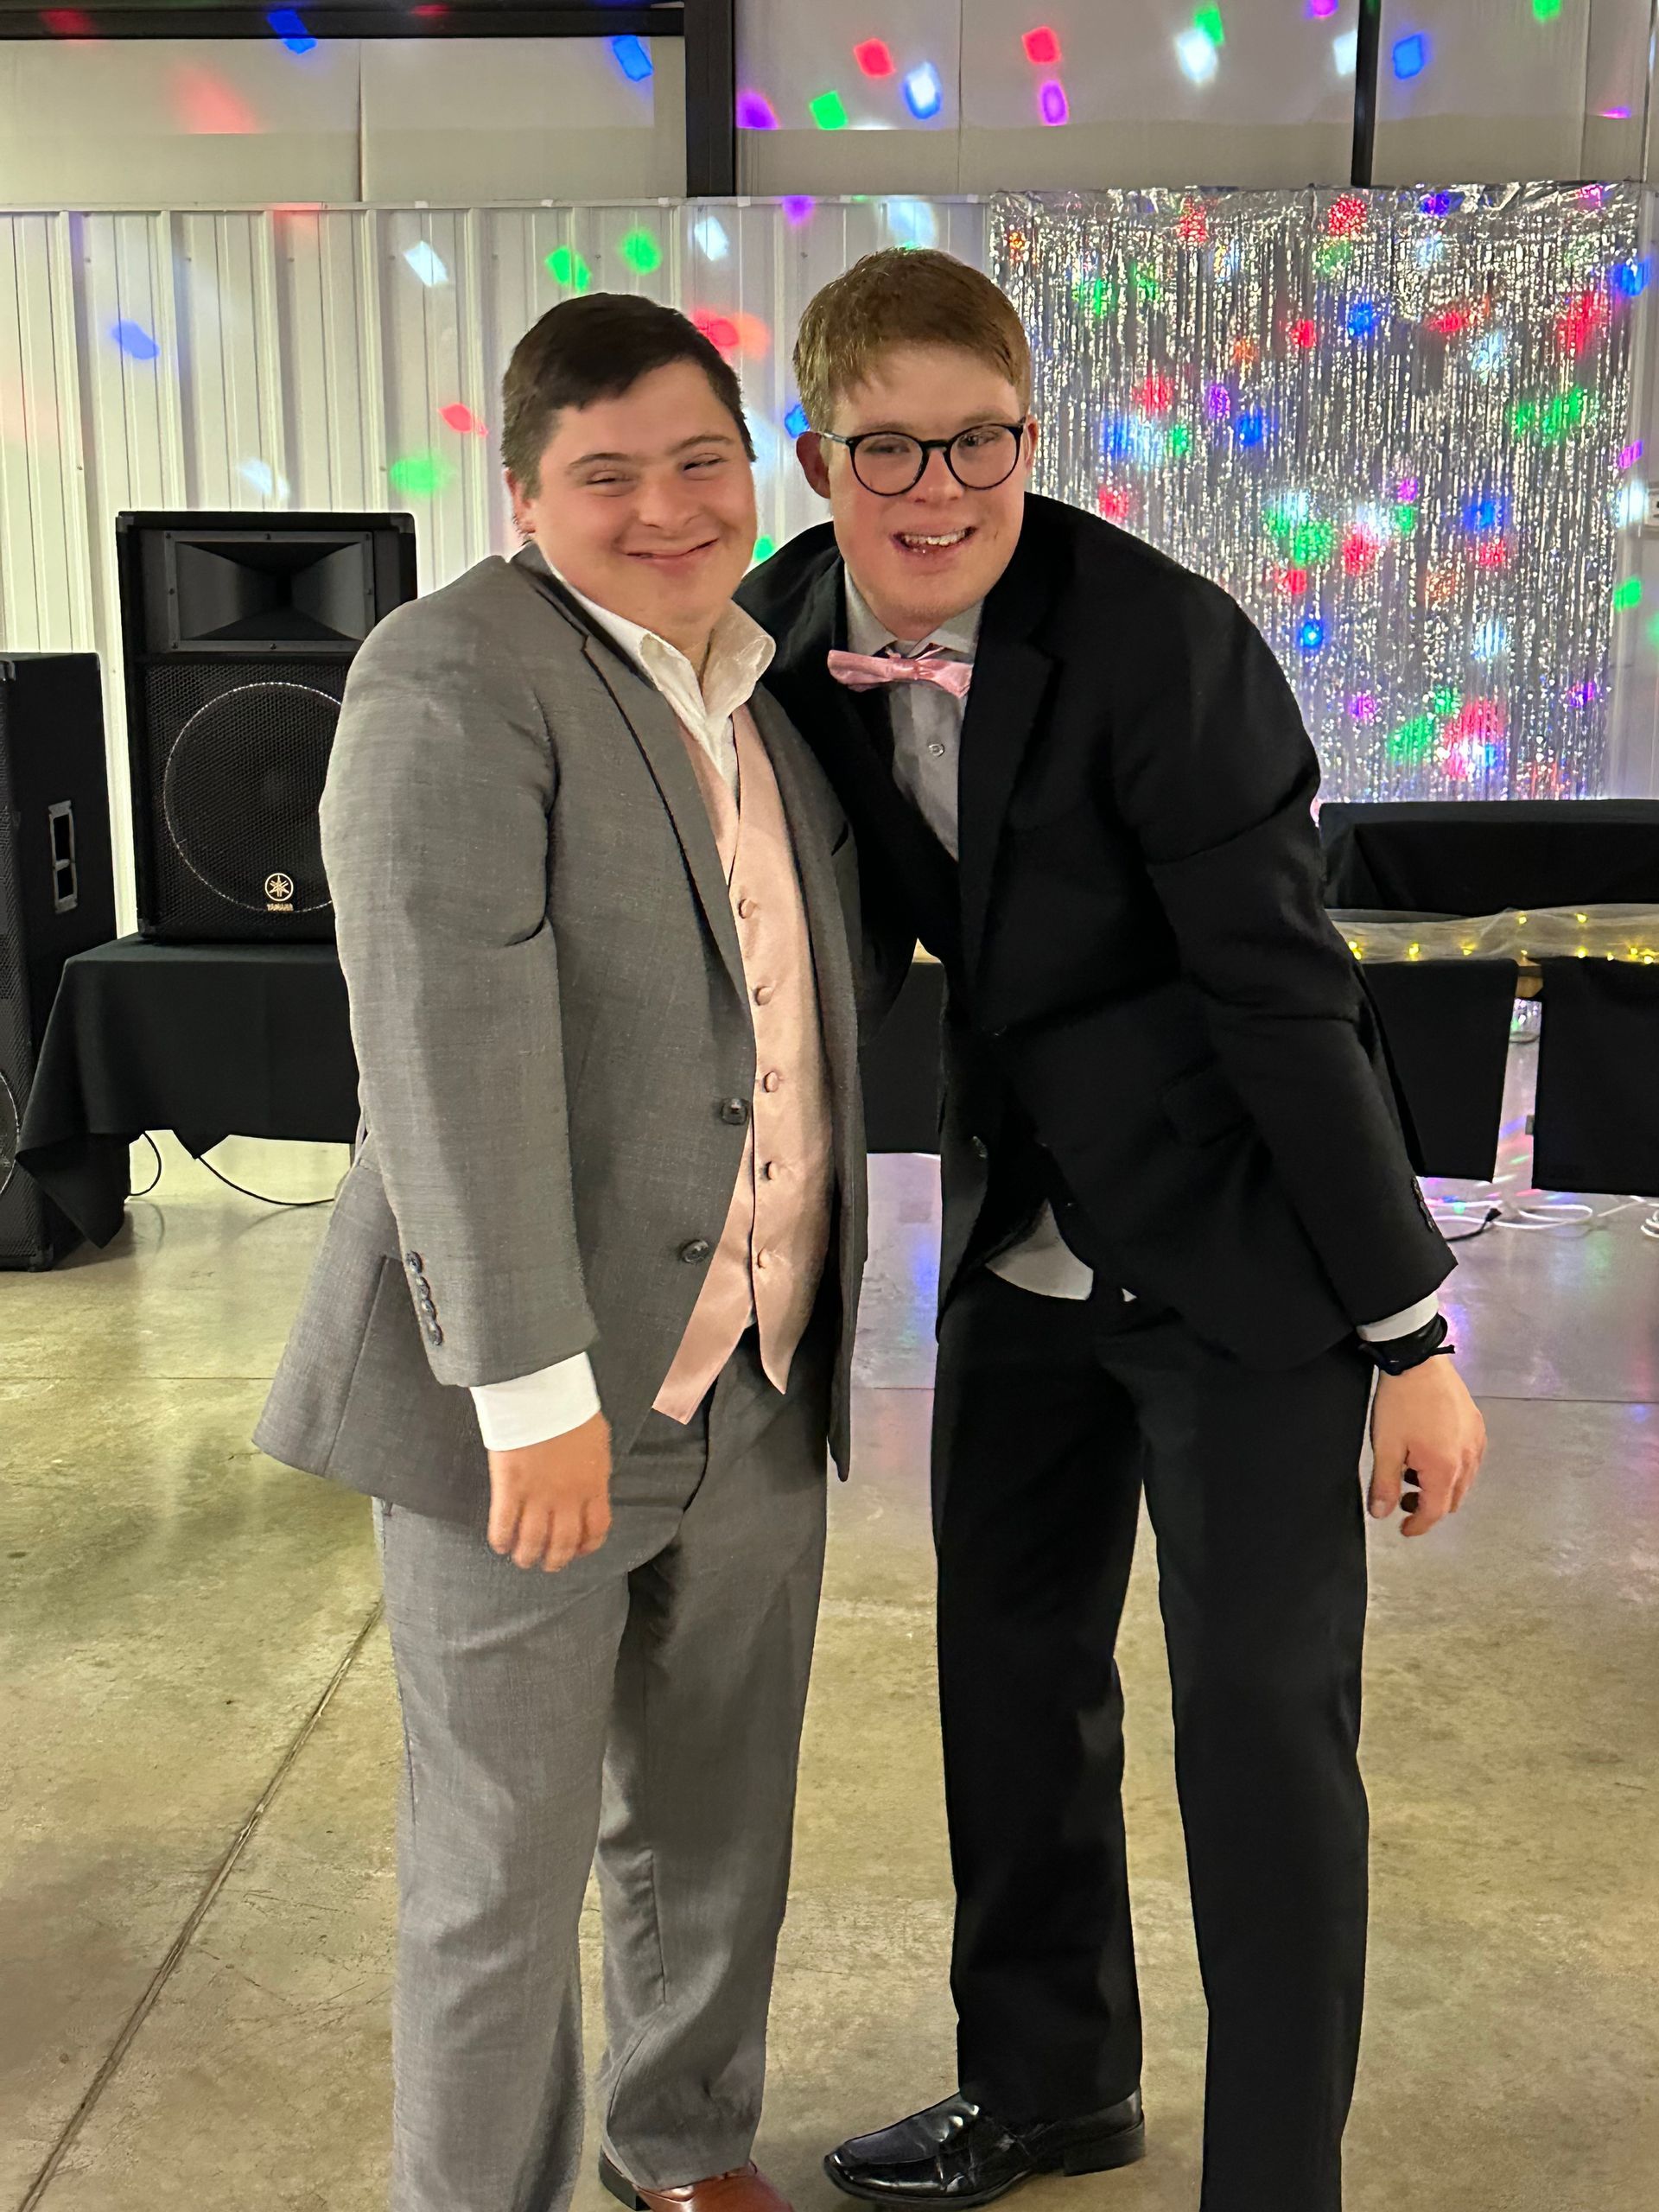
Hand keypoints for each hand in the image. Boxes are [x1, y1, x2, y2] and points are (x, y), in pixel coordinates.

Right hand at [487, 1411, 612, 1571]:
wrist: (543, 1394)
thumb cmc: (571, 1409)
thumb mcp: (598, 1441)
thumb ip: (594, 1469)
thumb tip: (593, 1485)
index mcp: (593, 1486)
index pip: (595, 1530)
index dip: (586, 1547)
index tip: (578, 1551)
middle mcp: (567, 1498)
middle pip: (563, 1543)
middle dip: (555, 1560)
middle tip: (547, 1564)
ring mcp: (537, 1496)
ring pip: (532, 1542)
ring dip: (526, 1556)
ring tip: (522, 1559)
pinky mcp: (509, 1489)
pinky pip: (503, 1525)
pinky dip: (501, 1540)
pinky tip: (500, 1544)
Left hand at [1367, 1357, 1485, 1537]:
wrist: (1418, 1360)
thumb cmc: (1401, 1400)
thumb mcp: (1385, 1446)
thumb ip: (1384, 1483)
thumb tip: (1381, 1513)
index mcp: (1445, 1468)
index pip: (1435, 1511)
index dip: (1419, 1525)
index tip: (1405, 1529)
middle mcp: (1468, 1458)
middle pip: (1452, 1499)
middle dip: (1429, 1506)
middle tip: (1404, 1499)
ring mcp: (1476, 1441)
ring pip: (1464, 1481)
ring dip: (1441, 1487)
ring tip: (1413, 1473)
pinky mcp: (1477, 1426)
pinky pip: (1470, 1460)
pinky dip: (1452, 1468)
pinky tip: (1431, 1454)